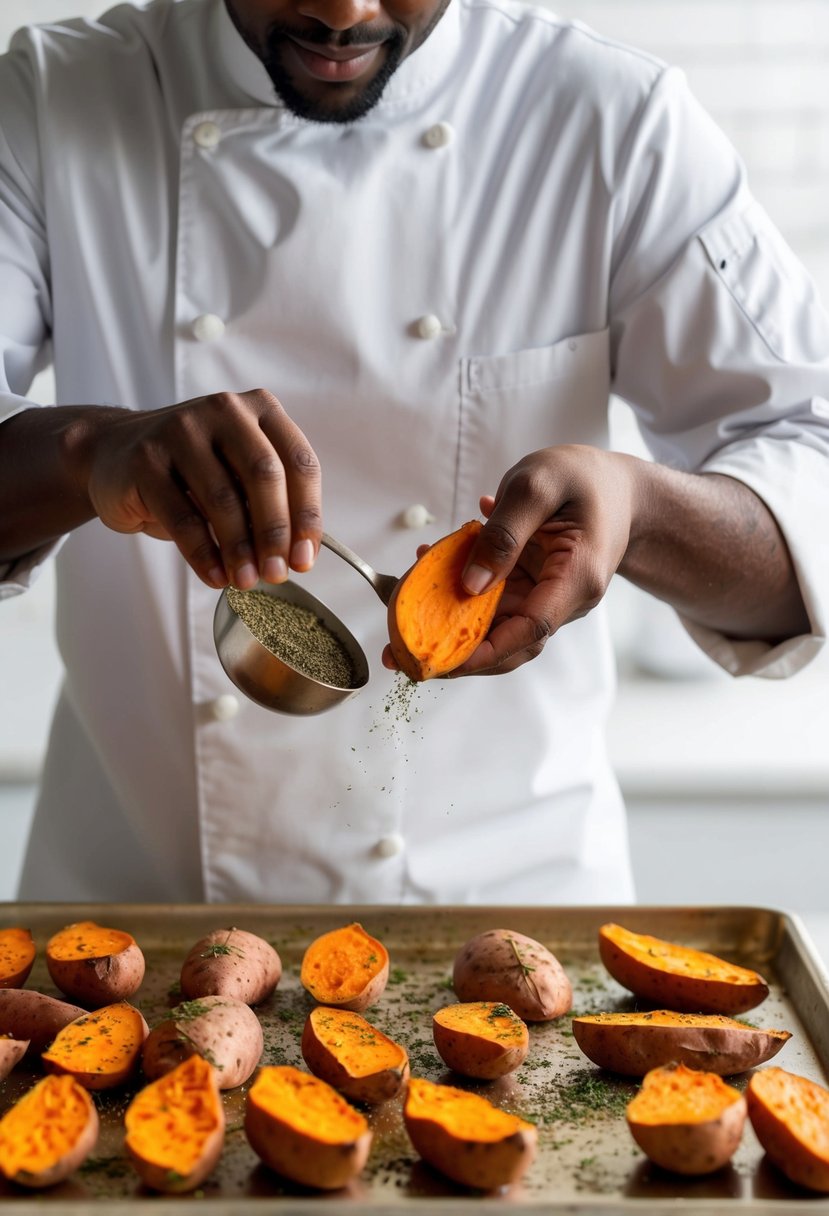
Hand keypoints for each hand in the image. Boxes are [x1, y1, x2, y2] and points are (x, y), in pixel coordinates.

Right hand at [83, 389, 320, 587]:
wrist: (114, 454)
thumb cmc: (191, 472)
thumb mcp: (237, 475)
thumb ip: (268, 502)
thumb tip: (296, 556)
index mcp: (260, 409)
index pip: (299, 463)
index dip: (307, 515)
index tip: (305, 559)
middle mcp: (224, 410)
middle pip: (264, 476)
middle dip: (275, 533)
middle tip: (277, 574)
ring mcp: (181, 430)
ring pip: (223, 498)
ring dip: (239, 549)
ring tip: (245, 581)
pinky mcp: (145, 459)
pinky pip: (182, 516)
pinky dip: (203, 553)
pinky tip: (214, 576)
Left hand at [383, 445, 636, 676]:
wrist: (620, 486)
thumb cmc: (584, 478)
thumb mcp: (538, 486)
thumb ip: (503, 533)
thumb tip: (470, 584)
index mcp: (577, 579)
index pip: (531, 630)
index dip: (485, 652)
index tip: (442, 660)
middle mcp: (564, 599)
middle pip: (510, 641)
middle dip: (457, 654)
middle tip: (402, 656)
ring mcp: (549, 597)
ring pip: (497, 624)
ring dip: (452, 621)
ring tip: (404, 612)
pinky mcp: (534, 588)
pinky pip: (495, 600)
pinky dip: (462, 592)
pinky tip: (433, 567)